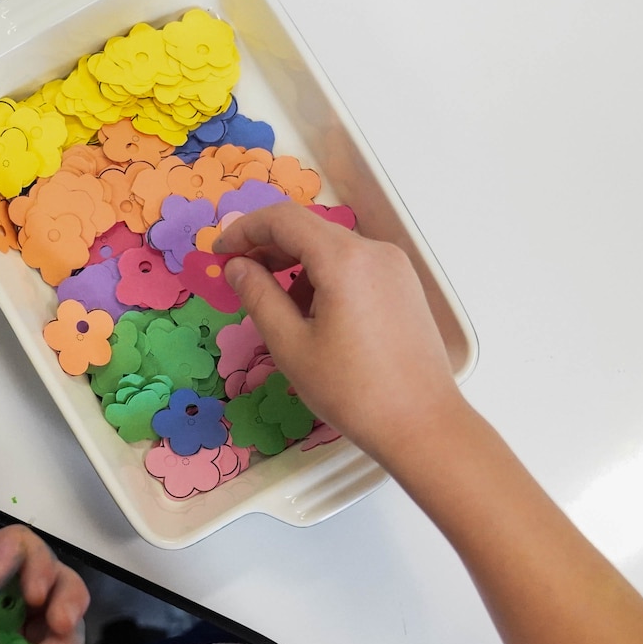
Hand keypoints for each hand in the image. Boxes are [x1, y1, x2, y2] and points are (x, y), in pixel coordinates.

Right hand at [212, 203, 462, 454]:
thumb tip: (236, 267)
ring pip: (333, 248)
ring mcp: (395, 266)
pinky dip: (326, 276)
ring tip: (279, 308)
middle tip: (239, 277)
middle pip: (309, 229)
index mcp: (344, 259)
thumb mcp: (291, 346)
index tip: (220, 253)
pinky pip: (356, 265)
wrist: (422, 424)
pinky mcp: (404, 285)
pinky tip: (315, 316)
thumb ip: (258, 297)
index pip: (283, 219)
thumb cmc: (352, 391)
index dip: (244, 230)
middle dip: (268, 247)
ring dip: (297, 264)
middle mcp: (374, 250)